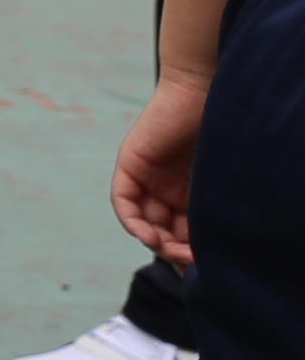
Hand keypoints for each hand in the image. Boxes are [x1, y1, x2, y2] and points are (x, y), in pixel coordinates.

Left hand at [122, 69, 214, 267]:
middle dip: (177, 252)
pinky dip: (131, 220)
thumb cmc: (227, 132)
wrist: (206, 91)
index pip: (187, 235)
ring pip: (145, 221)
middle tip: (192, 261)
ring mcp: (149, 178)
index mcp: (194, 196)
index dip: (193, 255)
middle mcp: (169, 190)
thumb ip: (220, 210)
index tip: (206, 268)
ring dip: (156, 242)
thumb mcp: (224, 182)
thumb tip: (235, 252)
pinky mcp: (131, 164)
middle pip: (165, 232)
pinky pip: (123, 200)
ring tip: (173, 250)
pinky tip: (147, 235)